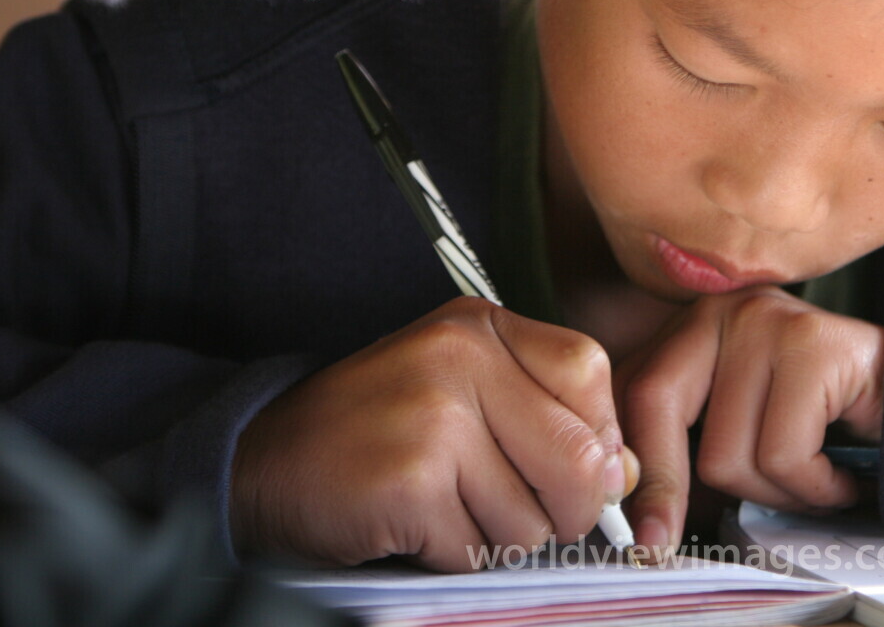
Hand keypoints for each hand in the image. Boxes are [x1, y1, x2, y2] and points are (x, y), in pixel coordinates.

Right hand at [230, 296, 633, 570]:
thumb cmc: (375, 432)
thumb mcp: (464, 396)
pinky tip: (415, 527)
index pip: (590, 373)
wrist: (258, 463)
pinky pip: (477, 551)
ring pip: (533, 517)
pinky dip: (452, 557)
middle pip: (579, 457)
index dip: (595, 437)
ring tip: (447, 510)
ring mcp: (434, 416)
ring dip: (497, 539)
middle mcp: (461, 357)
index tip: (568, 467)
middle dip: (561, 511)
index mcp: (481, 326)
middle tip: (515, 513)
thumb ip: (548, 420)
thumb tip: (625, 474)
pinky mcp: (409, 479)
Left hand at [617, 287, 883, 553]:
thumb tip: (633, 505)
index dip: (628, 464)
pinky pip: (785, 455)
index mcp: (693, 325)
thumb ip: (687, 439)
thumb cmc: (823, 421)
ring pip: (727, 450)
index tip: (631, 528)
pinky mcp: (813, 346)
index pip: (631, 389)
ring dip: (775, 493)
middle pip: (657, 404)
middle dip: (665, 488)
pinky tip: (838, 474)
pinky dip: (815, 486)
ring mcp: (767, 321)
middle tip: (664, 543)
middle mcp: (722, 310)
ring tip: (810, 478)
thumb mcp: (740, 420)